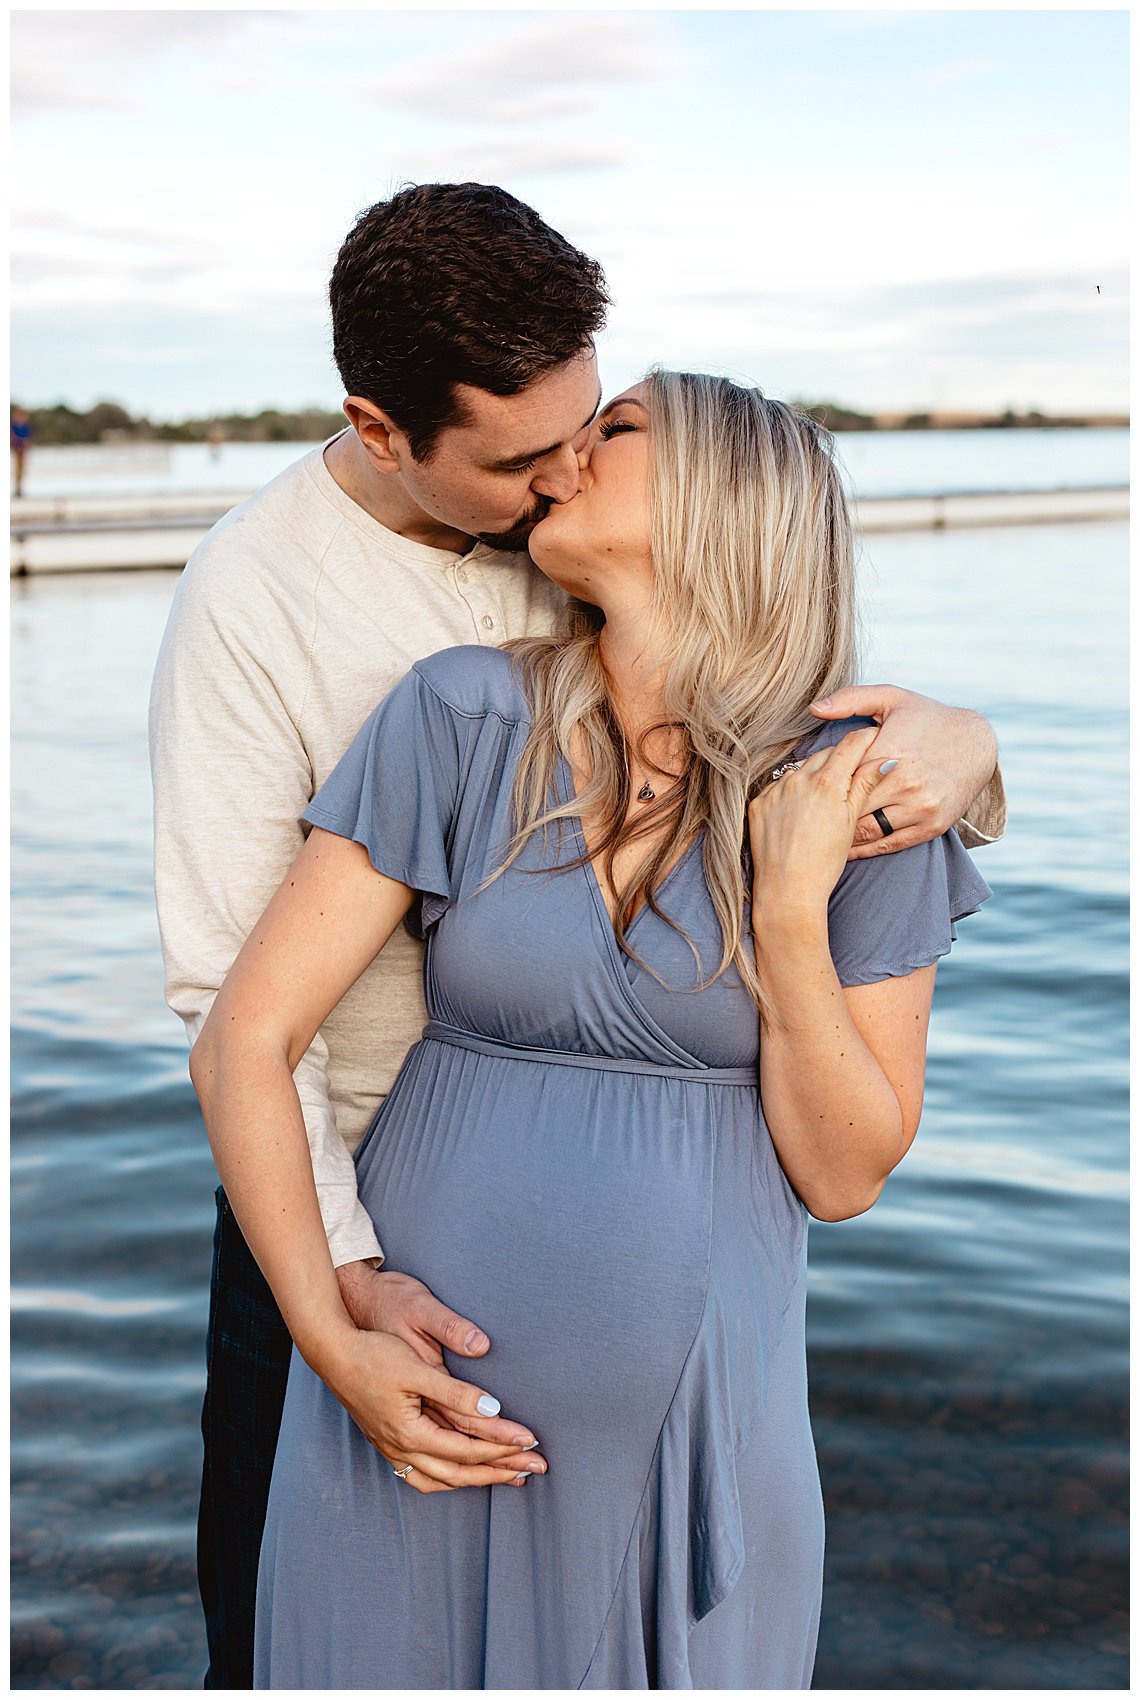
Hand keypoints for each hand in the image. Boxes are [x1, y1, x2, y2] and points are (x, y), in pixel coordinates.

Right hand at [312, 1319, 547, 1495]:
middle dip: (501, 1471)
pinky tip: (461, 1473)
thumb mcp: (417, 1367)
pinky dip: (449, 1479)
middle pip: (460, 1472)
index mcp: (410, 1433)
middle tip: (535, 1469)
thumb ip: (455, 1392)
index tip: (533, 1442)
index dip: (503, 1446)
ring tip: (508, 1477)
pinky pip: (423, 1474)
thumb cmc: (373, 1353)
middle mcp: (401, 1449)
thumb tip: (492, 1409)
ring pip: (442, 1480)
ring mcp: (392, 1448)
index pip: (468, 1448)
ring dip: (477, 1478)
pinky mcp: (387, 1441)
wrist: (332, 1352)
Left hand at [748, 725, 880, 914]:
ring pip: (801, 768)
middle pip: (825, 754)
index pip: (849, 746)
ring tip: (825, 792)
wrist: (787, 890)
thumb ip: (865, 785)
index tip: (871, 736)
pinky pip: (779, 786)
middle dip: (840, 757)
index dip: (863, 738)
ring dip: (814, 772)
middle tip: (852, 765)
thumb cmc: (824, 862)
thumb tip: (885, 759)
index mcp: (827, 782)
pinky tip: (800, 807)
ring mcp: (776, 790)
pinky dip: (792, 789)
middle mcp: (799, 779)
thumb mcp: (850, 821)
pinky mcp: (759, 803)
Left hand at [809, 685, 997, 859]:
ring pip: (866, 829)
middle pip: (849, 806)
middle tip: (803, 816)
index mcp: (889, 750)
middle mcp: (904, 782)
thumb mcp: (892, 698)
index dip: (819, 783)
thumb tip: (813, 708)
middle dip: (825, 811)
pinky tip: (845, 849)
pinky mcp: (931, 826)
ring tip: (818, 834)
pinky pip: (888, 844)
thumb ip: (850, 700)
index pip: (840, 775)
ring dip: (841, 834)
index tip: (804, 787)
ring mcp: (920, 807)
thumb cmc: (927, 718)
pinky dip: (864, 848)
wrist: (977, 744)